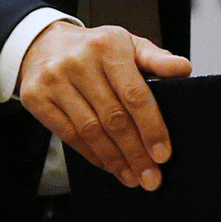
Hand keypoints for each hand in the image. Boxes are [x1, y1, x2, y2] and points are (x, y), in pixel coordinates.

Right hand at [16, 21, 191, 189]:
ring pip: (90, 130)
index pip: (135, 94)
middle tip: (151, 177)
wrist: (43, 44)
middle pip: (113, 117)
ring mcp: (55, 80)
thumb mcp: (127, 44)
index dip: (151, 127)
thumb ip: (156, 58)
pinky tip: (108, 165)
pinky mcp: (36, 98)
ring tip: (132, 177)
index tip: (163, 154)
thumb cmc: (94, 48)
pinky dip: (91, 154)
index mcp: (108, 46)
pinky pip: (68, 135)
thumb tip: (184, 69)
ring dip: (115, 159)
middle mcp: (80, 62)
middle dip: (135, 152)